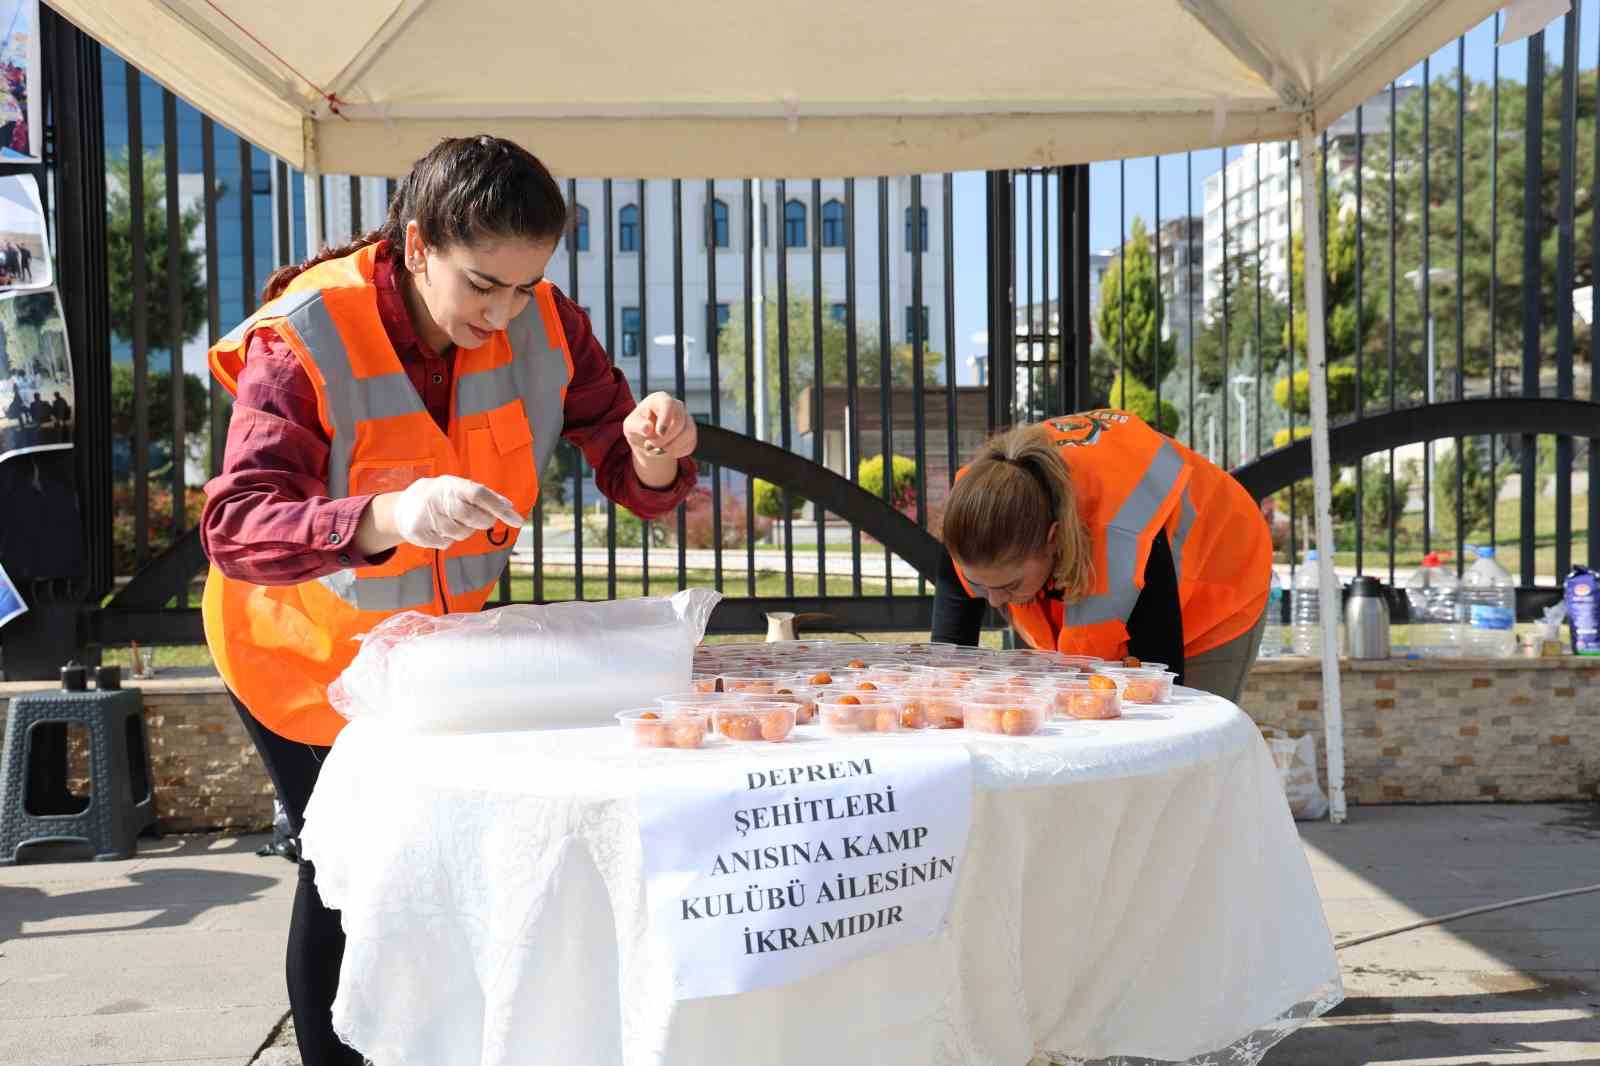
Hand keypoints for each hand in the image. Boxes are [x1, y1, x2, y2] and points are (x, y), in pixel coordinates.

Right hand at [388, 475, 524, 549]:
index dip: (499, 508)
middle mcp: (438, 498)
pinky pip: (446, 544)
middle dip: (483, 522)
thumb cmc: (443, 496)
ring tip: (454, 521)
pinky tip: (440, 529)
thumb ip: (486, 496)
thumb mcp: (461, 489)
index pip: (480, 494)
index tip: (518, 520)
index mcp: (452, 485)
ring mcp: (427, 516)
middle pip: (472, 518)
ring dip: (464, 531)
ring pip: (461, 534)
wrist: (405, 505)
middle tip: (481, 519)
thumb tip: (509, 506)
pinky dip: (449, 539)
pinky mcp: (418, 533)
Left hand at [624, 392, 697, 461]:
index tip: (660, 433)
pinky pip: (690, 443)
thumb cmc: (638, 428)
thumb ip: (637, 426)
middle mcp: (676, 406)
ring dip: (672, 447)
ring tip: (657, 451)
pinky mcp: (691, 433)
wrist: (647, 440)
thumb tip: (647, 429)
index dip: (666, 418)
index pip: (667, 404)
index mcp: (660, 399)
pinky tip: (667, 451)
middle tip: (649, 446)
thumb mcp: (630, 426)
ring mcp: (686, 418)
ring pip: (688, 433)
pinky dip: (677, 451)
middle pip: (679, 421)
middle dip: (665, 439)